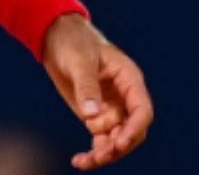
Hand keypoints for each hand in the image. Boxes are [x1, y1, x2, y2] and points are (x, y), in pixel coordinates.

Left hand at [41, 16, 153, 168]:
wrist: (56, 37)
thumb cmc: (73, 42)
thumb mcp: (79, 60)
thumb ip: (86, 86)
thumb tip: (91, 115)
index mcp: (129, 79)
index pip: (142, 109)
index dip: (134, 128)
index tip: (119, 143)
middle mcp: (124, 97)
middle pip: (132, 130)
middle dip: (118, 145)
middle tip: (99, 155)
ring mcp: (111, 108)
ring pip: (116, 139)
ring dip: (104, 153)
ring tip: (83, 161)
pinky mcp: (95, 116)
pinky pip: (101, 140)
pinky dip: (93, 153)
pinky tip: (79, 161)